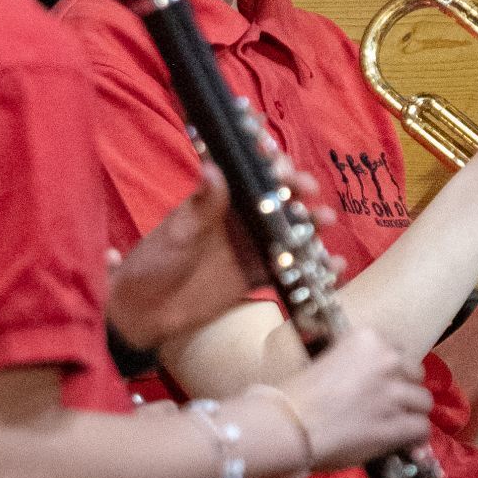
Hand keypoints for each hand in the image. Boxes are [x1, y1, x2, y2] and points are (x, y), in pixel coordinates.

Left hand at [106, 157, 338, 351]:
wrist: (143, 312)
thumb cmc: (154, 263)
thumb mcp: (178, 232)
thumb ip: (202, 204)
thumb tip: (212, 167)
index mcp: (220, 199)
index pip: (251, 173)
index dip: (271, 165)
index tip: (284, 166)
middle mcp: (241, 218)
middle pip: (278, 198)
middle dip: (299, 191)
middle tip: (310, 194)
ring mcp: (251, 246)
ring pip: (290, 230)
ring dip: (311, 224)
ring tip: (326, 222)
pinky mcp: (257, 276)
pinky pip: (290, 268)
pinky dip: (314, 267)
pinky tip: (334, 266)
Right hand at [277, 327, 432, 470]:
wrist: (289, 424)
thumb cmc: (297, 393)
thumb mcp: (329, 359)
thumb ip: (357, 364)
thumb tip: (370, 379)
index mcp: (368, 338)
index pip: (397, 350)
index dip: (390, 370)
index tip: (379, 382)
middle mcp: (387, 359)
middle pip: (415, 373)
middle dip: (403, 388)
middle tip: (387, 403)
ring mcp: (394, 392)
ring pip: (423, 401)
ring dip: (411, 413)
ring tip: (396, 424)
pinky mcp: (396, 424)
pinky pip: (421, 428)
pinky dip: (415, 437)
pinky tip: (406, 442)